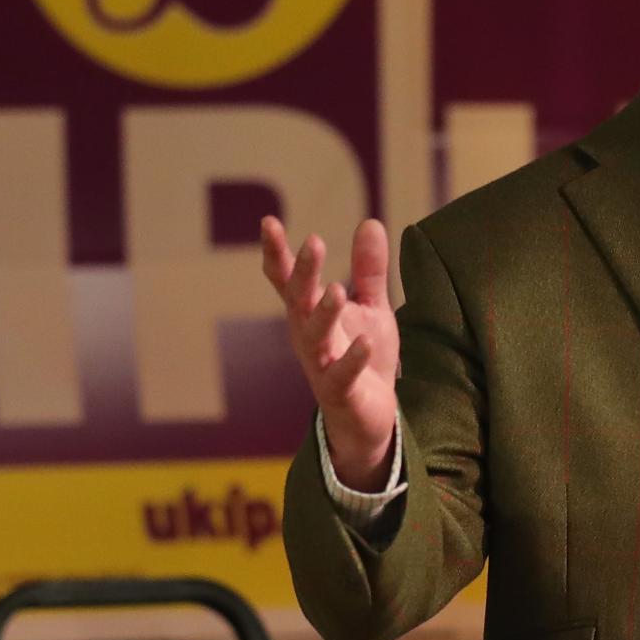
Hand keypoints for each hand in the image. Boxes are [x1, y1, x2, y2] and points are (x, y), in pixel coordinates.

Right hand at [260, 215, 398, 488]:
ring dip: (323, 313)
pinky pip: (342, 375)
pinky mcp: (341, 393)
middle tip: (313, 242)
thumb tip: (369, 222)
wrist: (370, 418)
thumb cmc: (364, 359)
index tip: (268, 222)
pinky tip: (365, 340)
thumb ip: (368, 271)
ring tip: (335, 289)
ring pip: (314, 338)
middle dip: (303, 274)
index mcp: (309, 315)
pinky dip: (352, 359)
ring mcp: (321, 366)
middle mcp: (308, 338)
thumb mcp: (371, 309)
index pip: (288, 281)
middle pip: (298, 302)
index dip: (277, 254)